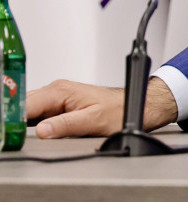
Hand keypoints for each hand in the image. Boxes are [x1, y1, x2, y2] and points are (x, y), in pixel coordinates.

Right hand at [27, 77, 177, 137]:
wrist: (136, 105)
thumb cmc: (119, 111)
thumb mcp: (93, 121)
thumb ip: (66, 125)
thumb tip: (42, 131)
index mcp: (61, 90)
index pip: (25, 104)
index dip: (15, 119)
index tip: (12, 132)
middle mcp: (56, 90)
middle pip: (23, 106)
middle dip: (18, 121)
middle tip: (20, 137)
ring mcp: (57, 96)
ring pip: (29, 109)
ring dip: (24, 122)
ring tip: (29, 135)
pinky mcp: (59, 104)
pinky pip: (38, 113)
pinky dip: (33, 122)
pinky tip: (38, 132)